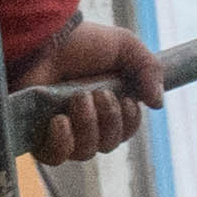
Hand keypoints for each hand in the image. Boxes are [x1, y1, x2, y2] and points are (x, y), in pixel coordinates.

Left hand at [22, 18, 165, 164]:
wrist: (42, 39)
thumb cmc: (81, 42)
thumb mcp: (125, 46)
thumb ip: (149, 69)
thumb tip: (158, 104)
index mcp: (107, 104)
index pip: (126, 131)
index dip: (129, 121)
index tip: (124, 99)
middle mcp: (86, 122)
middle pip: (108, 145)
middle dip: (108, 119)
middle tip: (97, 93)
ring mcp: (62, 131)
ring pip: (85, 152)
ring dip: (87, 125)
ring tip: (77, 98)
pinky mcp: (38, 136)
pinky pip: (55, 157)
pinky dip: (62, 142)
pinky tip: (60, 120)